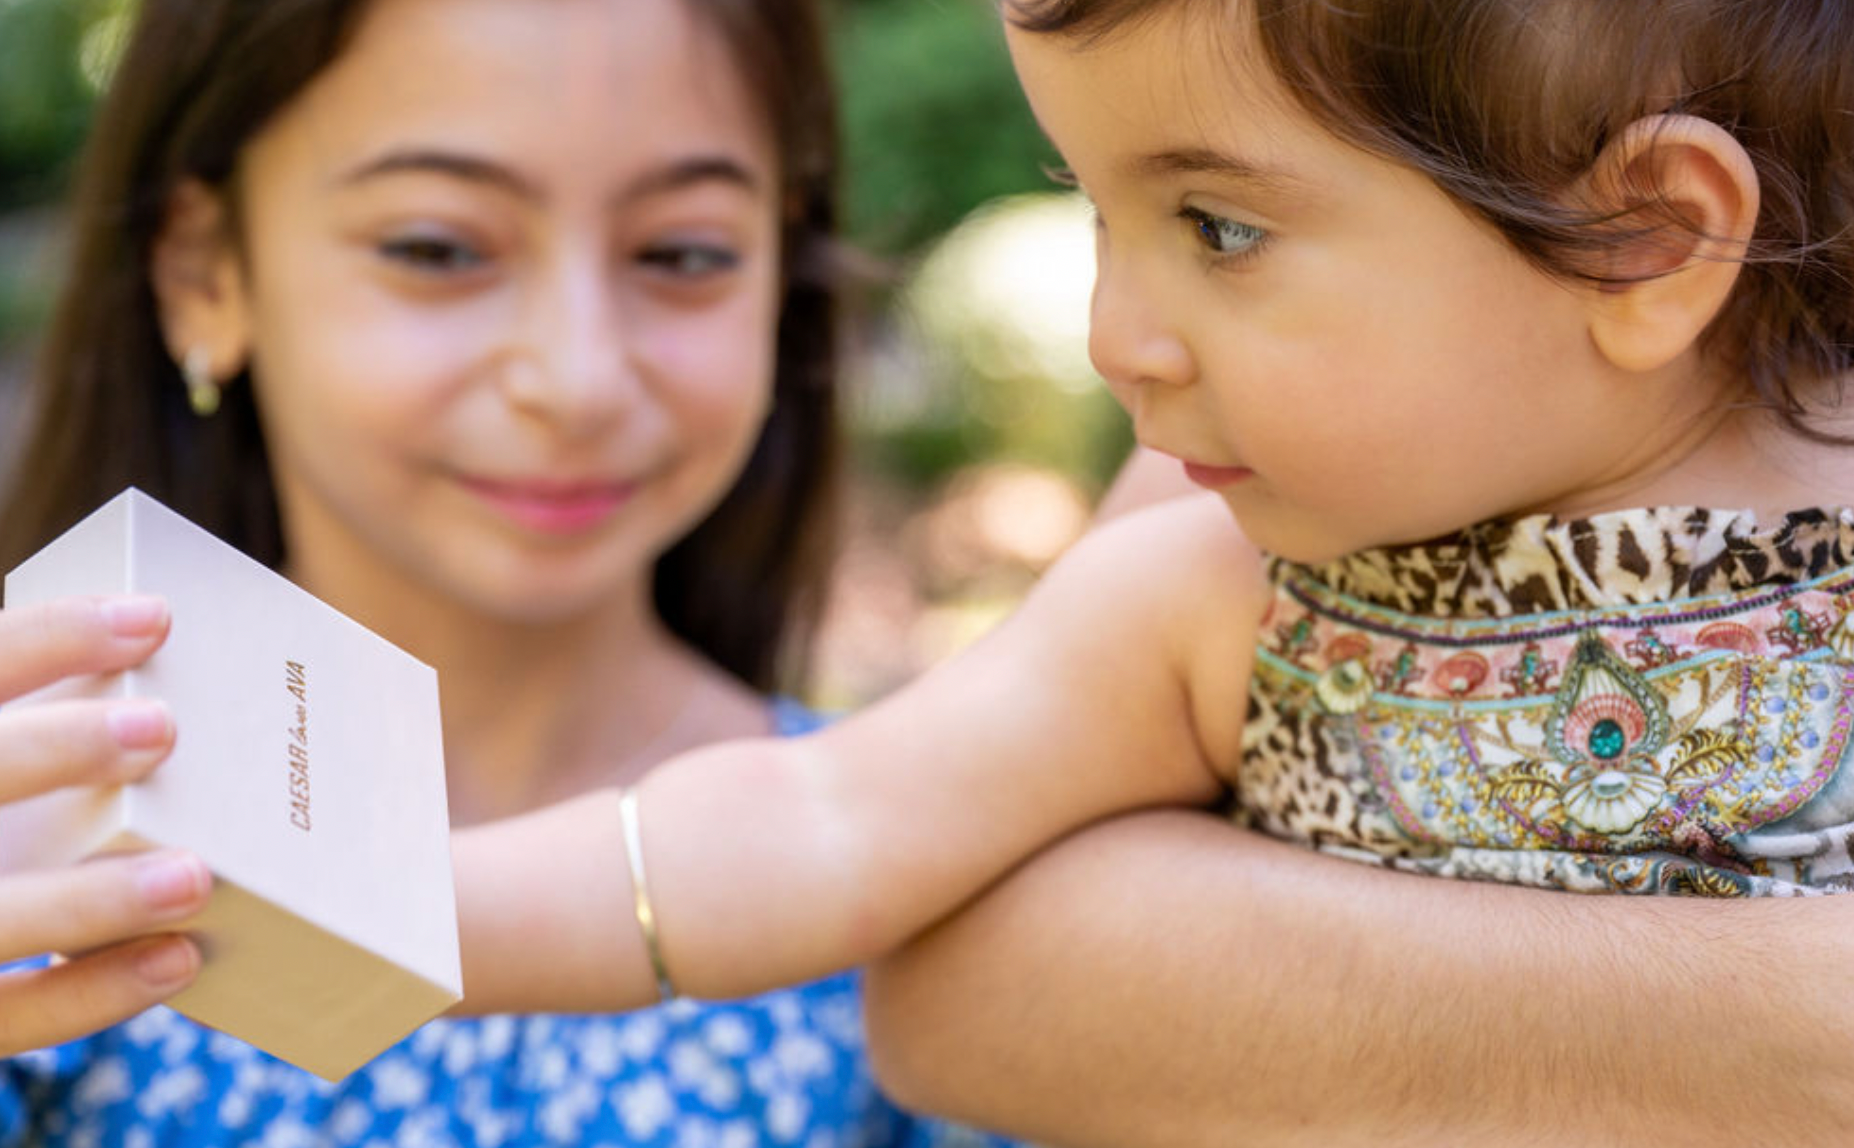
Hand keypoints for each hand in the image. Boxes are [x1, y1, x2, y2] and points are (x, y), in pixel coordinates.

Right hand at [0, 595, 210, 1055]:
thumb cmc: (10, 817)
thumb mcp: (15, 762)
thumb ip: (60, 736)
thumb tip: (198, 664)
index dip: (49, 638)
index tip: (152, 615)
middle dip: (52, 752)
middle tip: (161, 727)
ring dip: (90, 902)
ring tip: (193, 877)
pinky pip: (9, 1019)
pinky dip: (92, 994)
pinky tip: (178, 960)